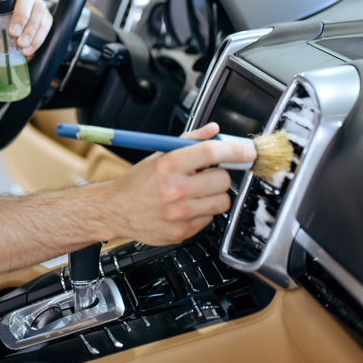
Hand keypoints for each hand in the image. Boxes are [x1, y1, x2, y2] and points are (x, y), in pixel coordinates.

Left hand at [0, 0, 52, 56]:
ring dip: (30, 29)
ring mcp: (36, 7)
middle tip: (13, 32)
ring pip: (39, 10)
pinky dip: (37, 38)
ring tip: (21, 44)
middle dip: (21, 15)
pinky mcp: (46, 20)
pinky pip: (46, 25)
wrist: (1, 52)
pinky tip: (28, 49)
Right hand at [104, 122, 255, 245]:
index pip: (211, 152)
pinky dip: (203, 212)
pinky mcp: (182, 232)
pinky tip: (188, 207)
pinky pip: (209, 220)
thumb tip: (213, 130)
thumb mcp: (159, 154)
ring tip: (197, 192)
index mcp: (169, 165)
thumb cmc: (137, 183)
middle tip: (206, 175)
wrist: (115, 211)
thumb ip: (190, 141)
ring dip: (214, 195)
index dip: (235, 150)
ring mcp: (180, 214)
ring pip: (221, 201)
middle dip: (218, 175)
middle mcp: (175, 190)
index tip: (247, 152)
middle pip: (223, 179)